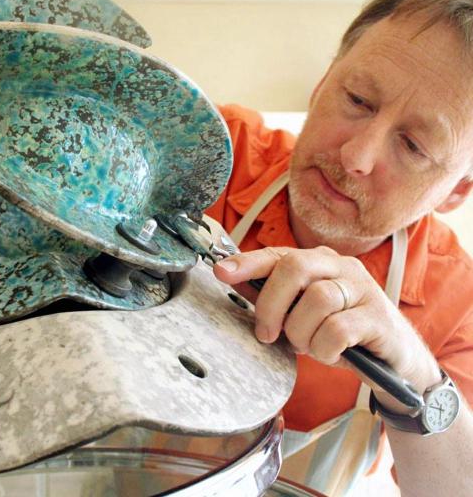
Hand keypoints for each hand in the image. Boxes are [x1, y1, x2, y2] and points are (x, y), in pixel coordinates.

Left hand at [213, 246, 440, 399]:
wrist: (394, 361)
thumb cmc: (340, 332)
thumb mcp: (302, 313)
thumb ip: (274, 297)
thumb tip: (232, 278)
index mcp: (319, 262)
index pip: (278, 254)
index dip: (247, 262)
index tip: (221, 272)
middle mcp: (341, 267)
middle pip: (295, 267)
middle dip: (271, 304)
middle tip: (266, 333)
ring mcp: (362, 289)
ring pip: (317, 300)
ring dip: (302, 332)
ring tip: (308, 345)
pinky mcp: (378, 316)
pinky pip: (338, 329)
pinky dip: (324, 348)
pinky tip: (330, 353)